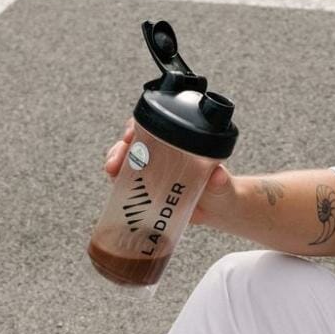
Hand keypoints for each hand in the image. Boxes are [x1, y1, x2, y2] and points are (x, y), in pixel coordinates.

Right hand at [104, 124, 232, 225]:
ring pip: (126, 159)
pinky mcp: (147, 187)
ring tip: (112, 172)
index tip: (131, 133)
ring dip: (115, 162)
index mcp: (180, 141)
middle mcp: (163, 152)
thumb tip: (218, 176)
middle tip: (117, 161)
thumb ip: (220, 180)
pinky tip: (115, 184)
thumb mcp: (222, 184)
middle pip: (135, 141)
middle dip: (121, 147)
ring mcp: (152, 169)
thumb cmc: (221, 189)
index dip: (138, 125)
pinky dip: (117, 180)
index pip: (154, 124)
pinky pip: (126, 180)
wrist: (217, 209)